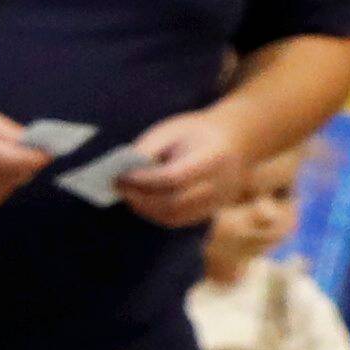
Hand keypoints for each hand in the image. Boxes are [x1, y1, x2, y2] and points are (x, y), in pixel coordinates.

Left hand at [111, 104, 248, 228]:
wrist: (232, 141)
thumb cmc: (195, 133)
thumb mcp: (172, 130)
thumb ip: (149, 148)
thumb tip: (123, 171)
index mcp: (214, 157)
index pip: (175, 177)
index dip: (145, 179)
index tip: (122, 175)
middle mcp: (221, 183)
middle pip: (174, 202)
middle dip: (140, 196)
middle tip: (117, 185)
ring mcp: (218, 201)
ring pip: (175, 216)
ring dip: (144, 207)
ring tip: (126, 193)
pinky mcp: (211, 211)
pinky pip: (179, 220)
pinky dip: (155, 213)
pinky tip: (140, 200)